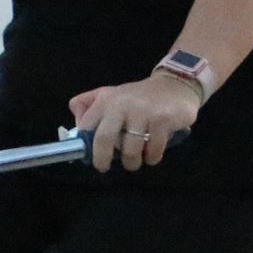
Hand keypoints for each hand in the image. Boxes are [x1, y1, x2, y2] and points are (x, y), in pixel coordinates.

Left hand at [69, 75, 202, 173]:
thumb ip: (89, 105)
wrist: (175, 84)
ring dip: (132, 162)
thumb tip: (76, 128)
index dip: (85, 145)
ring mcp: (142, 112)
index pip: (86, 126)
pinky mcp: (162, 120)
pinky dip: (152, 158)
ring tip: (135, 161)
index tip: (89, 156)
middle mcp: (121, 105)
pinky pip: (152, 150)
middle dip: (101, 159)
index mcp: (106, 100)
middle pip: (103, 139)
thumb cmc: (139, 97)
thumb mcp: (111, 94)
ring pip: (129, 150)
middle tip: (103, 167)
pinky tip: (152, 154)